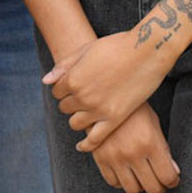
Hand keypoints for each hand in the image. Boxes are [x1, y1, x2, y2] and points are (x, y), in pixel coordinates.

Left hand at [46, 30, 169, 151]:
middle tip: (83, 97)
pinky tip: (82, 146)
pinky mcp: (114, 119)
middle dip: (71, 103)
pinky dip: (86, 144)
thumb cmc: (115, 46)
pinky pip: (94, 139)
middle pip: (65, 107)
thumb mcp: (86, 50)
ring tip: (87, 113)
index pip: (56, 91)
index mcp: (73, 78)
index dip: (63, 88)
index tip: (73, 86)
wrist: (146, 52)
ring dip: (78, 118)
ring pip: (75, 123)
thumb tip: (45, 81)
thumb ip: (64, 66)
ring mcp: (98, 109)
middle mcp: (82, 96)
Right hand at [87, 103, 179, 192]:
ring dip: (139, 185)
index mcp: (150, 143)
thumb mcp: (154, 124)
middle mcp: (132, 152)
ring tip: (141, 175)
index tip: (171, 178)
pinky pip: (113, 182)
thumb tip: (173, 172)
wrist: (103, 95)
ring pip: (132, 189)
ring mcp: (115, 156)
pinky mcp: (100, 157)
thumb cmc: (133, 109)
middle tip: (158, 180)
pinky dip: (121, 181)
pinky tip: (125, 170)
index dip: (172, 181)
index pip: (168, 177)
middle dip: (159, 186)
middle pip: (152, 188)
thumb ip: (164, 149)